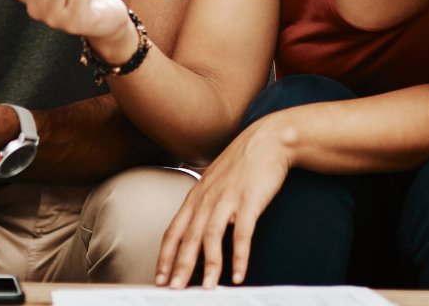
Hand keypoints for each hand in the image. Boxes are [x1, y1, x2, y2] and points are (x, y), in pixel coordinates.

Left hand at [156, 116, 292, 287]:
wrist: (268, 139)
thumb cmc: (243, 162)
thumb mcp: (215, 180)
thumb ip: (204, 201)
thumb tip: (196, 223)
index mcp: (196, 196)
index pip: (173, 230)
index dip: (165, 256)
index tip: (160, 277)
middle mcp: (207, 198)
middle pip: (188, 238)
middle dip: (180, 267)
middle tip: (174, 290)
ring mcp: (228, 198)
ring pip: (211, 237)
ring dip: (209, 265)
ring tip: (208, 289)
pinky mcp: (250, 200)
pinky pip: (242, 233)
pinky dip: (240, 256)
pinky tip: (239, 274)